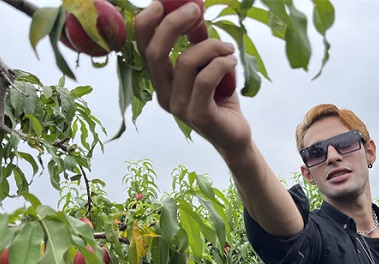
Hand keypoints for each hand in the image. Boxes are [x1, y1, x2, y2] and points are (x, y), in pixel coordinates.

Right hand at [134, 1, 251, 154]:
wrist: (235, 136)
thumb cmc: (220, 99)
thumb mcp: (208, 65)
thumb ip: (198, 41)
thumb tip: (194, 10)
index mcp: (161, 83)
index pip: (143, 49)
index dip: (146, 24)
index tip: (162, 3)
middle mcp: (164, 95)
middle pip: (155, 53)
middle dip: (173, 24)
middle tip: (195, 9)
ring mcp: (179, 107)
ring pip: (186, 62)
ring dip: (212, 47)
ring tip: (228, 49)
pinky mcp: (198, 115)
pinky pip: (206, 78)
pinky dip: (221, 63)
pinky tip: (232, 61)